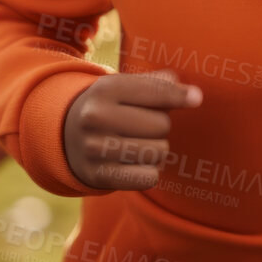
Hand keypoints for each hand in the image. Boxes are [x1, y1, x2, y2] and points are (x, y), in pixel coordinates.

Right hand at [63, 69, 200, 189]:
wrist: (65, 136)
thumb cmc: (110, 106)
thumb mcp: (125, 86)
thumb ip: (158, 84)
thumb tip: (193, 95)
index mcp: (105, 89)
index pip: (156, 91)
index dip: (181, 96)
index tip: (196, 98)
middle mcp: (96, 117)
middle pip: (162, 125)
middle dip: (161, 126)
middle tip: (143, 125)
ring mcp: (95, 148)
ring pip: (158, 152)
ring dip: (157, 149)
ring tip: (139, 143)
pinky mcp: (99, 175)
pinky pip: (149, 177)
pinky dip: (149, 171)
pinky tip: (135, 163)